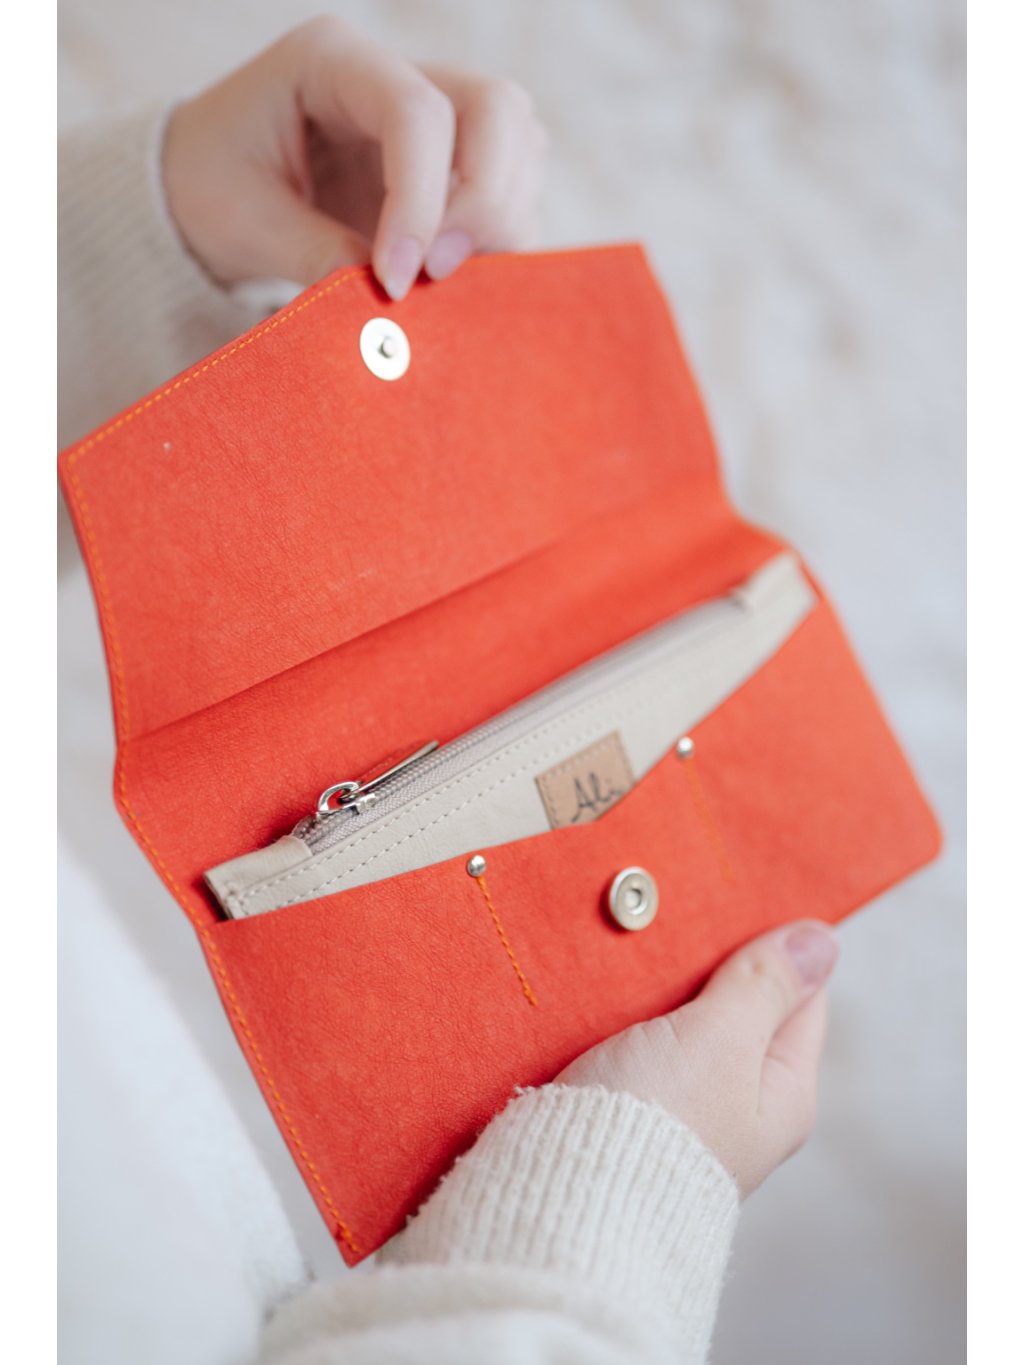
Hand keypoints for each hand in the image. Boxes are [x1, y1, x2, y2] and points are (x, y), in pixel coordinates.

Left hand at [162, 16, 546, 297]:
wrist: (207, 188)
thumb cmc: (212, 188)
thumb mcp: (246, 225)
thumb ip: (319, 256)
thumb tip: (393, 305)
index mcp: (331, 59)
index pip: (417, 113)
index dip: (422, 202)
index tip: (399, 281)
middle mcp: (396, 72)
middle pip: (497, 108)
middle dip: (485, 199)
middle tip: (438, 273)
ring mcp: (436, 112)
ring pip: (521, 143)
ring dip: (501, 220)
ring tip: (443, 279)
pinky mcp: (453, 164)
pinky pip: (514, 187)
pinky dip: (500, 239)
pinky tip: (457, 277)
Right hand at [555, 920, 839, 1196]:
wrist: (566, 1193)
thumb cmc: (657, 1119)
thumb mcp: (721, 1038)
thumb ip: (764, 986)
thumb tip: (824, 941)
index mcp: (783, 1094)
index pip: (800, 1000)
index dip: (775, 949)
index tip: (738, 902)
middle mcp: (738, 1105)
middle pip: (737, 1010)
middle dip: (709, 964)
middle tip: (679, 913)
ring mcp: (680, 1109)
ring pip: (679, 1024)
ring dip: (658, 985)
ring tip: (635, 939)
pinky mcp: (625, 1108)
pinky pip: (632, 1043)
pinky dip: (620, 1011)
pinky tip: (602, 983)